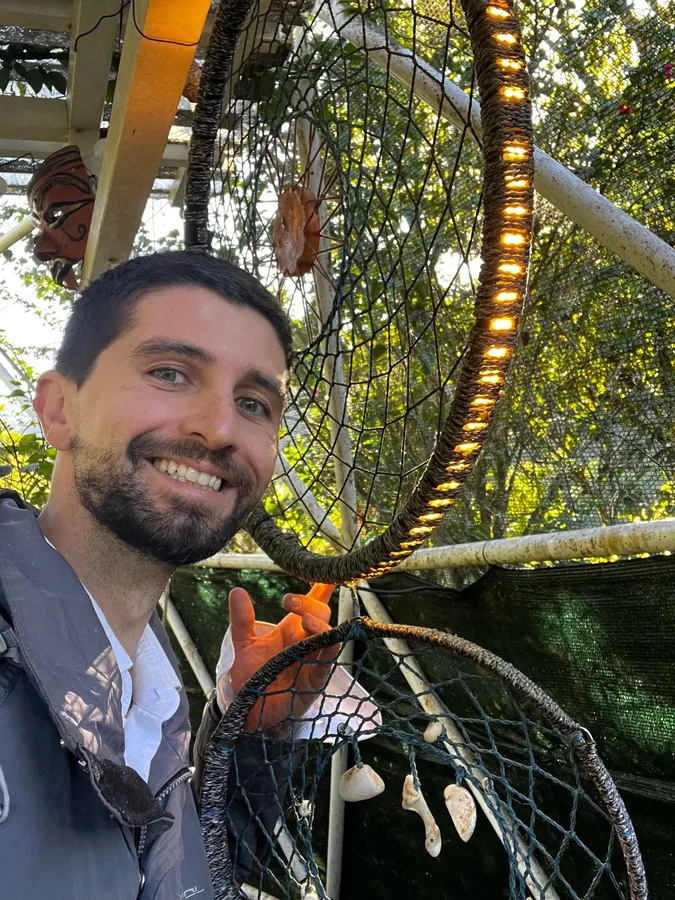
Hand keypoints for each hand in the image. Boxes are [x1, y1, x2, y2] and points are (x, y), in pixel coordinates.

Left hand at [228, 583, 338, 733]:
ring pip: (328, 634)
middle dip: (309, 603)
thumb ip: (242, 620)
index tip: (326, 573)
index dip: (320, 589)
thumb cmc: (250, 679)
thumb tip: (237, 591)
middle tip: (288, 602)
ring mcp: (312, 659)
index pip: (309, 604)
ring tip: (305, 620)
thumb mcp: (243, 645)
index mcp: (289, 630)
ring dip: (319, 624)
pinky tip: (323, 640)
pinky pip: (327, 661)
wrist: (247, 713)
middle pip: (319, 614)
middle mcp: (304, 641)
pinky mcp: (315, 679)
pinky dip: (328, 648)